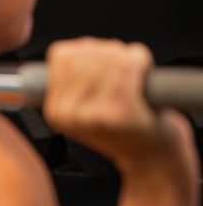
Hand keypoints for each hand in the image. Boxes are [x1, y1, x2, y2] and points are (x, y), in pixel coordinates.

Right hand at [42, 37, 193, 174]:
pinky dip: (140, 61)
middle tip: (122, 62)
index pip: (61, 56)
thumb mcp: (83, 109)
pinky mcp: (119, 114)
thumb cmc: (123, 127)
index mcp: (54, 110)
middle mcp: (68, 114)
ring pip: (105, 59)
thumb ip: (71, 80)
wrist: (151, 156)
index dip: (85, 48)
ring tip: (133, 67)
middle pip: (83, 54)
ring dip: (125, 56)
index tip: (100, 56)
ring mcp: (91, 115)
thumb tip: (73, 49)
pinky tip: (144, 70)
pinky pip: (126, 69)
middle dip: (107, 50)